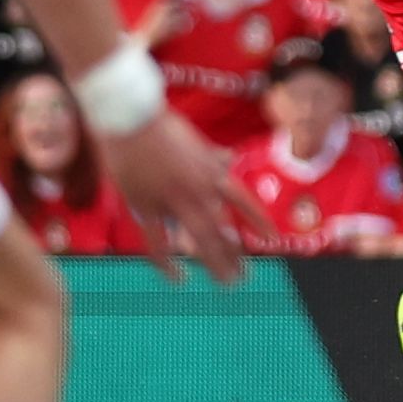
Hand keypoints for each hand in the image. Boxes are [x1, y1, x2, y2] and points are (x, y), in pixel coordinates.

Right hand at [97, 112, 267, 282]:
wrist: (130, 118)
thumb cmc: (161, 125)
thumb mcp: (196, 140)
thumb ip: (213, 155)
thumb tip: (230, 158)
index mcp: (211, 173)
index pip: (243, 202)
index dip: (259, 221)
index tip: (272, 238)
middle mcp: (197, 191)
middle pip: (222, 232)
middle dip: (235, 256)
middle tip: (244, 277)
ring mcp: (172, 202)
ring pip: (199, 242)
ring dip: (215, 264)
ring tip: (226, 283)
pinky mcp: (145, 207)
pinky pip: (159, 243)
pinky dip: (167, 264)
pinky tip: (178, 278)